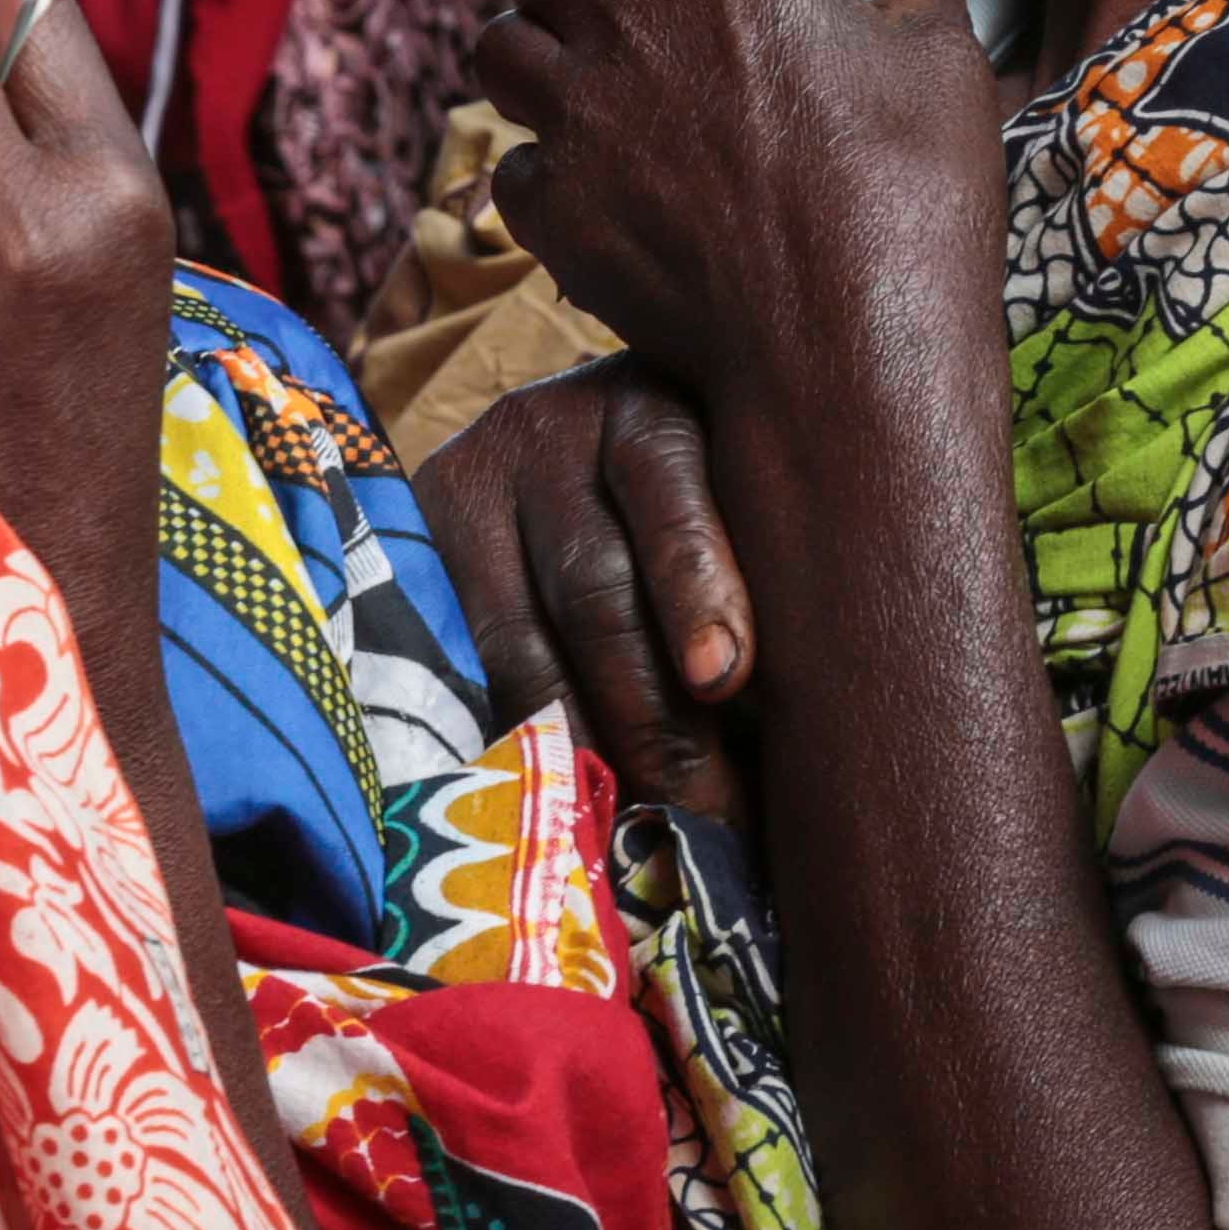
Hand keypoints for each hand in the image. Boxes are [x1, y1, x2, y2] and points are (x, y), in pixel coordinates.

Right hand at [415, 357, 754, 821]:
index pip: (666, 484)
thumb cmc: (706, 507)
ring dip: (586, 745)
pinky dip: (516, 741)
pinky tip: (560, 799)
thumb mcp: (740, 511)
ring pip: (520, 641)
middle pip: (593, 584)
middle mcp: (552, 427)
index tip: (725, 680)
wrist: (577, 453)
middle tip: (707, 810)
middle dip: (653, 713)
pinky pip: (460, 669)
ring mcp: (472, 487)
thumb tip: (812, 739)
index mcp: (653, 405)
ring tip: (643, 824)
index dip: (694, 583)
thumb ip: (765, 597)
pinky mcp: (416, 553)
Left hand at [466, 0, 1009, 411]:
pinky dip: (544, 164)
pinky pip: (513, 161)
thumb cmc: (911, 197)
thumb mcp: (944, 54)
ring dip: (534, 52)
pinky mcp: (552, 212)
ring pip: (498, 49)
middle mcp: (625, 21)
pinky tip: (601, 185)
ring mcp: (577, 119)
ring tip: (588, 81)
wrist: (847, 353)